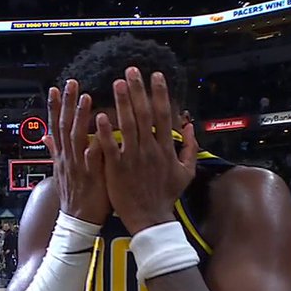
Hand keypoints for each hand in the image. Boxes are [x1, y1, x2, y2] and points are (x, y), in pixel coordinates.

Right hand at [43, 79, 110, 225]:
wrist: (77, 220)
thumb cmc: (75, 196)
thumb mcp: (61, 170)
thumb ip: (55, 151)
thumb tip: (46, 136)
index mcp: (62, 156)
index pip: (56, 126)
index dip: (54, 107)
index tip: (56, 88)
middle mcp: (68, 158)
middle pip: (64, 126)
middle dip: (66, 104)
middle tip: (70, 84)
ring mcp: (78, 167)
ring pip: (76, 138)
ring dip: (80, 118)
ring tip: (85, 98)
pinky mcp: (90, 177)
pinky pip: (91, 160)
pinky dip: (93, 147)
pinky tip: (97, 135)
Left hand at [94, 68, 197, 235]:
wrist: (150, 219)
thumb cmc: (166, 196)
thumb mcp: (186, 173)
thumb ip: (189, 148)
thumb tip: (190, 127)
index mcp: (166, 149)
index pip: (163, 115)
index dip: (159, 94)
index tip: (155, 76)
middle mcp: (150, 150)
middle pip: (144, 114)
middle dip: (138, 90)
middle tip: (131, 70)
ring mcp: (133, 159)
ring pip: (128, 126)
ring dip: (122, 103)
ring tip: (117, 84)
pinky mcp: (117, 169)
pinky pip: (110, 147)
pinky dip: (106, 132)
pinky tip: (100, 116)